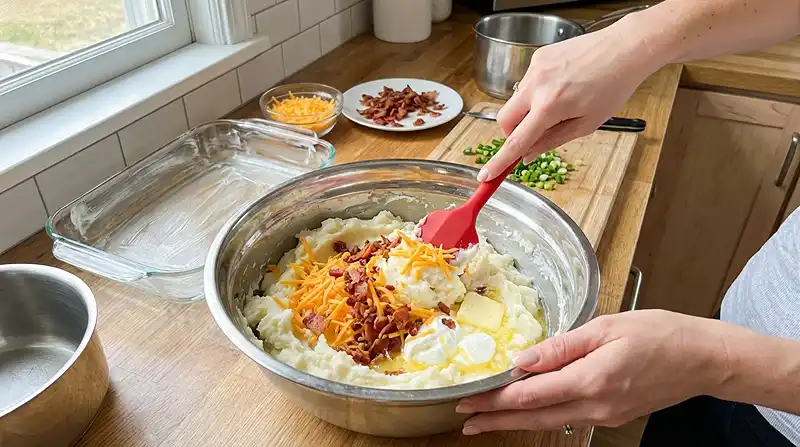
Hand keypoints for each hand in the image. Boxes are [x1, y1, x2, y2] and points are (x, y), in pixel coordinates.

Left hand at [456, 310, 732, 434]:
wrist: (703, 359)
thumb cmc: (660, 334)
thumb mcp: (607, 327)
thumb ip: (561, 346)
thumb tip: (523, 359)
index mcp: (591, 380)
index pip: (530, 394)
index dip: (495, 399)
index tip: (469, 400)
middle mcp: (595, 405)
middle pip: (534, 416)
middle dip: (496, 418)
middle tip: (466, 419)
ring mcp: (605, 415)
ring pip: (550, 421)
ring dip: (515, 422)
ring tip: (487, 421)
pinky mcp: (612, 415)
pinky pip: (568, 419)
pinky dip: (542, 416)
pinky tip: (528, 411)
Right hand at [477, 23, 660, 181]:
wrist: (624, 49)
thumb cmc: (612, 88)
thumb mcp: (586, 124)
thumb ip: (552, 141)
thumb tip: (528, 155)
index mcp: (551, 106)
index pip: (516, 141)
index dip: (499, 161)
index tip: (486, 175)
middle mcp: (537, 85)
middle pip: (504, 119)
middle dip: (512, 133)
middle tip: (533, 136)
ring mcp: (535, 68)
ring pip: (515, 100)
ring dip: (527, 111)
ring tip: (558, 104)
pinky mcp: (538, 57)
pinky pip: (527, 83)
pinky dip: (536, 92)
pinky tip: (561, 86)